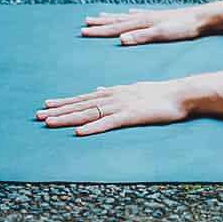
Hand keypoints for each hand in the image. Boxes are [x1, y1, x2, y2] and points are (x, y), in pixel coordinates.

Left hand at [35, 79, 190, 135]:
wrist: (184, 93)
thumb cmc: (164, 93)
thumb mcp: (137, 89)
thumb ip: (118, 90)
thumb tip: (100, 89)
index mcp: (117, 92)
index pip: (86, 98)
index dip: (66, 102)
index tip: (48, 105)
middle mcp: (115, 97)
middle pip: (82, 105)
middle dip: (59, 110)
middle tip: (37, 115)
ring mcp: (122, 106)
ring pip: (90, 113)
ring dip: (69, 118)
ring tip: (49, 122)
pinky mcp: (132, 116)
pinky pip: (108, 123)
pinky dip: (93, 128)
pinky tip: (79, 132)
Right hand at [81, 6, 206, 44]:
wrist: (202, 17)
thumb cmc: (184, 27)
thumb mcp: (162, 34)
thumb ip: (142, 36)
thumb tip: (121, 39)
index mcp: (142, 23)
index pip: (116, 28)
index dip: (99, 31)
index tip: (82, 31)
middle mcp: (144, 17)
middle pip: (117, 20)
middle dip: (101, 23)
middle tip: (85, 22)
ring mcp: (151, 16)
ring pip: (126, 16)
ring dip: (112, 17)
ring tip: (100, 15)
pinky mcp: (160, 16)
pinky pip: (140, 14)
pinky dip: (131, 14)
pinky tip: (130, 12)